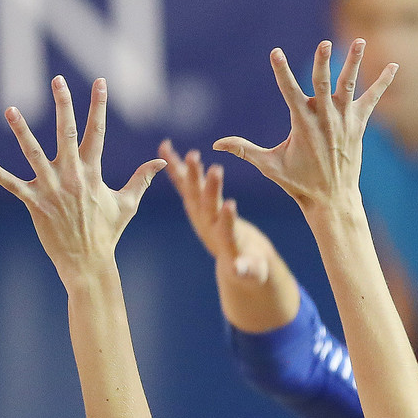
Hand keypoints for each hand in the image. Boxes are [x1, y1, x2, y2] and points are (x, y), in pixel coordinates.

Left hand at [0, 76, 163, 287]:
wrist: (88, 262)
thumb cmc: (108, 233)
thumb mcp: (127, 204)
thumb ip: (142, 179)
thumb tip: (161, 162)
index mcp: (93, 172)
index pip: (97, 131)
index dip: (99, 105)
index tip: (100, 82)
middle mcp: (72, 176)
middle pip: (67, 132)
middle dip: (63, 104)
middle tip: (57, 79)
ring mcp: (52, 189)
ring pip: (33, 153)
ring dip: (21, 130)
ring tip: (10, 108)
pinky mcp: (35, 204)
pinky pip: (13, 185)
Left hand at [159, 141, 279, 287]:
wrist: (234, 265)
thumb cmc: (250, 268)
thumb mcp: (252, 271)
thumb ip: (247, 269)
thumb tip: (240, 270)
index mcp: (224, 242)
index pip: (225, 230)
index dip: (226, 219)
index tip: (229, 205)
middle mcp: (208, 227)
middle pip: (208, 208)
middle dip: (211, 190)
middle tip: (216, 170)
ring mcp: (200, 215)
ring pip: (194, 192)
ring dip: (192, 174)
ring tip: (192, 155)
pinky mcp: (196, 205)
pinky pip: (183, 183)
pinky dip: (175, 165)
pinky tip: (165, 146)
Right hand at [213, 40, 395, 211]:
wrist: (332, 200)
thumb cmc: (298, 183)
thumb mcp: (269, 166)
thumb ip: (244, 150)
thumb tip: (216, 145)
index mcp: (302, 124)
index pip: (289, 91)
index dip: (282, 71)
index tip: (275, 53)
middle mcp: (325, 119)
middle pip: (323, 84)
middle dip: (323, 63)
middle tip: (324, 44)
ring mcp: (344, 121)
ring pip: (350, 86)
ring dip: (355, 63)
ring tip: (360, 41)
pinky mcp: (358, 125)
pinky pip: (372, 100)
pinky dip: (383, 83)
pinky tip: (393, 66)